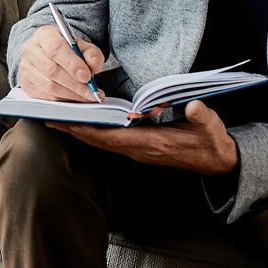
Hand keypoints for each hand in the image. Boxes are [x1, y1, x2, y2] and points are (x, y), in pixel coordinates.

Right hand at [20, 23, 105, 102]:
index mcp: (44, 35)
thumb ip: (92, 54)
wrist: (48, 54)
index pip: (56, 49)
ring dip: (71, 94)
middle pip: (51, 70)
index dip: (72, 64)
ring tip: (87, 96)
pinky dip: (63, 99)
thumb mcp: (82, 46)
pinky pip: (45, 96)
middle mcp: (30, 50)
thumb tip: (94, 67)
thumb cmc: (66, 50)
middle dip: (74, 84)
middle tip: (91, 91)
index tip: (87, 76)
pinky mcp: (26, 84)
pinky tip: (75, 97)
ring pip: (48, 86)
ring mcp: (25, 68)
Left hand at [47, 99, 239, 175]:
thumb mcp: (211, 127)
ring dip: (81, 130)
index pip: (111, 137)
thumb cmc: (212, 142)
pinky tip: (84, 121)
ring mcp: (138, 150)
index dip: (87, 130)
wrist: (219, 161)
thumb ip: (202, 117)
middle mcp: (138, 149)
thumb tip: (194, 106)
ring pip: (102, 141)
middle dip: (74, 130)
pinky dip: (94, 131)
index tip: (66, 121)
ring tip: (59, 118)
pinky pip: (110, 140)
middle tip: (49, 118)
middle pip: (99, 140)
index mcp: (150, 143)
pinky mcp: (140, 147)